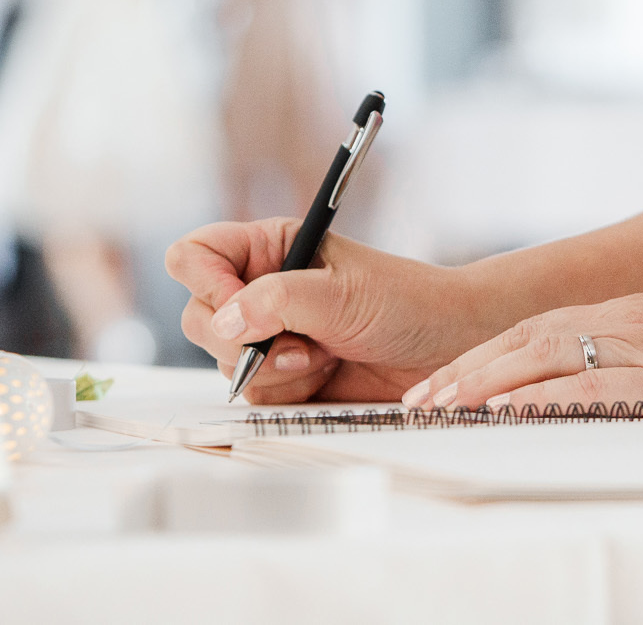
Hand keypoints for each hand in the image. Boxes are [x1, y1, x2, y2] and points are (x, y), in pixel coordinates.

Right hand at [166, 219, 487, 403]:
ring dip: (277, 369)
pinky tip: (327, 373)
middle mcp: (260, 288)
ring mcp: (269, 335)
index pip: (196, 255)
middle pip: (199, 316)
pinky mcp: (282, 377)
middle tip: (297, 343)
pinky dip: (290, 391)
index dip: (205, 283)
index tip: (240, 309)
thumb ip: (278, 300)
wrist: (447, 349)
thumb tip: (227, 319)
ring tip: (326, 353)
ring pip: (226, 362)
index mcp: (268, 247)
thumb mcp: (342, 293)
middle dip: (245, 341)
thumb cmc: (406, 302)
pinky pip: (255, 395)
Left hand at [401, 290, 642, 416]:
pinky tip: (508, 412)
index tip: (443, 380)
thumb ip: (639, 362)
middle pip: (523, 340)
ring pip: (542, 358)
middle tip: (418, 397)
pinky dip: (543, 398)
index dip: (483, 355)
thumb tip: (593, 393)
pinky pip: (591, 387)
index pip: (535, 330)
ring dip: (484, 382)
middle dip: (465, 370)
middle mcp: (625, 322)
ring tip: (441, 405)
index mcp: (628, 314)